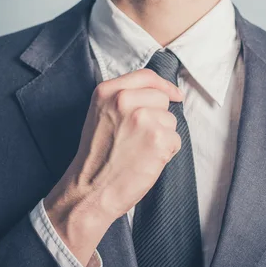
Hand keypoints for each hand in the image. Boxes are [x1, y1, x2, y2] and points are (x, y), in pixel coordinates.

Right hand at [43, 68, 183, 266]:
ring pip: (170, 120)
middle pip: (161, 98)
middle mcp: (124, 101)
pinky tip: (146, 160)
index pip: (146, 76)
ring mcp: (143, 118)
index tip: (174, 94)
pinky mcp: (158, 139)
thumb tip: (160, 92)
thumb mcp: (100, 115)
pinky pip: (175, 140)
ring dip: (161, 136)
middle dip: (158, 116)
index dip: (164, 86)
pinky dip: (166, 152)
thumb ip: (123, 98)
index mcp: (107, 92)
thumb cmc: (97, 156)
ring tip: (139, 151)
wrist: (91, 190)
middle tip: (138, 138)